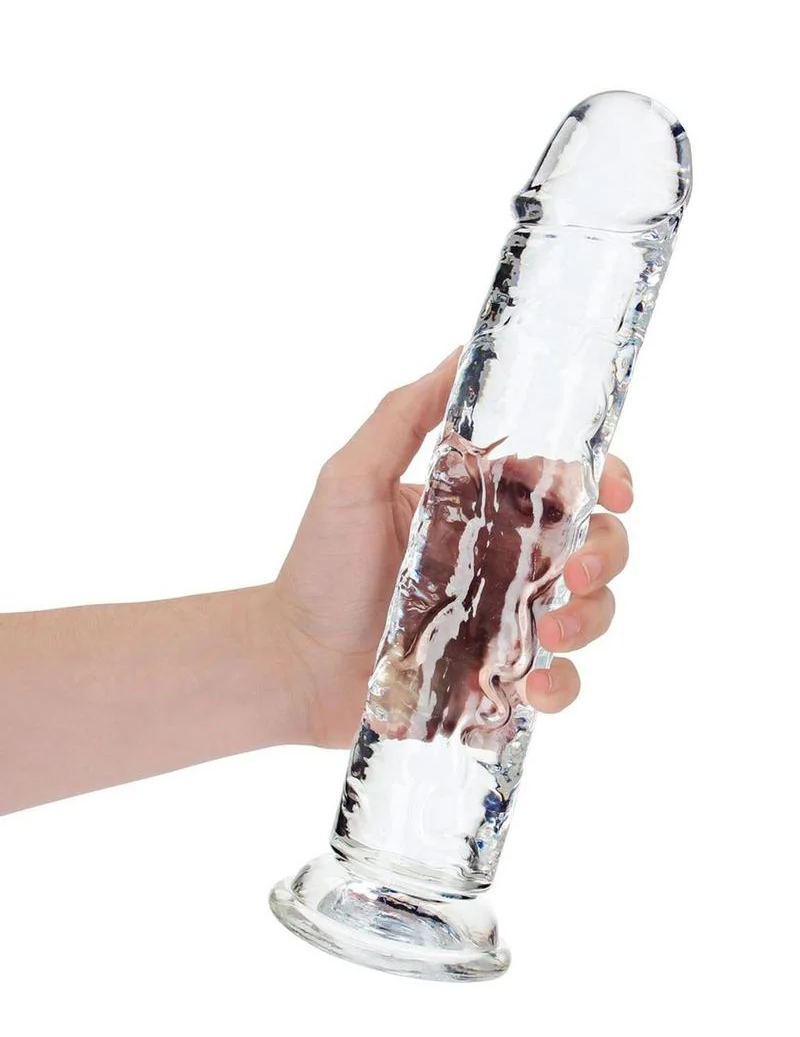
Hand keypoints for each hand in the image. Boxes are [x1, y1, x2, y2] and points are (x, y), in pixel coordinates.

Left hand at [273, 346, 632, 748]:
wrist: (292, 662)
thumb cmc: (319, 567)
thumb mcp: (353, 477)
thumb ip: (404, 414)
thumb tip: (464, 350)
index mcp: (483, 506)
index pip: (566, 482)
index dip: (605, 480)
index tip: (614, 489)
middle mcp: (505, 560)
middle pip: (596, 545)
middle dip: (607, 553)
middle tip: (576, 570)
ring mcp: (506, 621)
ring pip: (591, 612)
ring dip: (590, 619)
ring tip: (550, 632)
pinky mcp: (499, 678)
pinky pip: (559, 682)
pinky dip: (562, 686)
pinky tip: (533, 685)